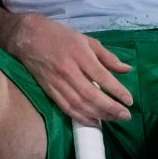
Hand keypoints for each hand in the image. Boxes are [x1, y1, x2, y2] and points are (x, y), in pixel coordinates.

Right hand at [6, 14, 133, 125]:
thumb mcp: (86, 40)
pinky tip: (94, 122)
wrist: (28, 36)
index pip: (102, 76)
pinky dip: (81, 118)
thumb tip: (127, 69)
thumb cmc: (60, 36)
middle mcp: (68, 70)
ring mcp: (57, 82)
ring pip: (79, 104)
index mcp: (80, 54)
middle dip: (110, 108)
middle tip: (125, 116)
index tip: (129, 100)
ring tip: (113, 119)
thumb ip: (107, 56)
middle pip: (91, 94)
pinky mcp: (49, 90)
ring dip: (98, 115)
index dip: (117, 90)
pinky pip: (66, 108)